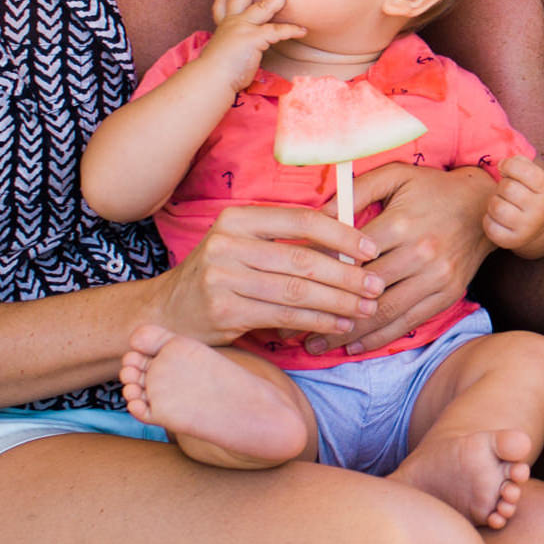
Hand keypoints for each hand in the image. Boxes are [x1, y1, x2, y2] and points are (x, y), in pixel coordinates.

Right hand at [151, 203, 380, 347]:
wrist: (166, 312)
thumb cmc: (220, 275)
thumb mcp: (244, 246)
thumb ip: (286, 242)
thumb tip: (350, 249)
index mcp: (237, 220)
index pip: (301, 220)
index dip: (341, 234)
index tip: (370, 249)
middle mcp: (227, 245)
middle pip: (303, 258)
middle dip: (347, 275)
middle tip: (377, 285)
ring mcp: (222, 279)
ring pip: (297, 290)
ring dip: (339, 301)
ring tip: (366, 307)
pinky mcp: (225, 312)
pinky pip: (284, 316)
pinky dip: (317, 321)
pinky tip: (339, 324)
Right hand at [197, 0, 304, 90]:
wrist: (211, 79)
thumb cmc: (219, 71)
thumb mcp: (225, 52)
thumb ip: (235, 45)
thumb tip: (244, 50)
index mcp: (224, 24)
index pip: (223, 1)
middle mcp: (232, 22)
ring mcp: (242, 28)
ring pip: (261, 6)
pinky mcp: (252, 38)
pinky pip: (276, 31)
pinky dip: (291, 30)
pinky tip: (302, 30)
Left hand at [307, 163, 491, 356]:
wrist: (483, 205)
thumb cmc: (431, 188)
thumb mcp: (393, 176)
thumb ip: (354, 193)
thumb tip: (315, 217)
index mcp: (401, 223)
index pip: (349, 256)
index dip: (317, 273)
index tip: (290, 288)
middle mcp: (420, 253)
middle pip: (362, 290)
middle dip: (324, 309)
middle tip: (290, 327)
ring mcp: (436, 277)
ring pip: (384, 313)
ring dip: (348, 333)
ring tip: (316, 345)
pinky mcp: (447, 294)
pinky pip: (409, 322)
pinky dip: (379, 337)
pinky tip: (353, 347)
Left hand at [484, 155, 543, 257]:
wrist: (542, 224)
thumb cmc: (529, 191)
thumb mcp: (532, 173)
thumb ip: (518, 162)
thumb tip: (500, 162)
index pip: (520, 167)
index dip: (507, 165)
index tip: (506, 168)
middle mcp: (541, 209)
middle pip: (506, 187)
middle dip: (502, 186)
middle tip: (508, 191)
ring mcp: (528, 227)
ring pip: (496, 207)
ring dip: (494, 202)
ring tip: (503, 203)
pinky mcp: (513, 241)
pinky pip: (490, 226)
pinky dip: (489, 220)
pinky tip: (499, 218)